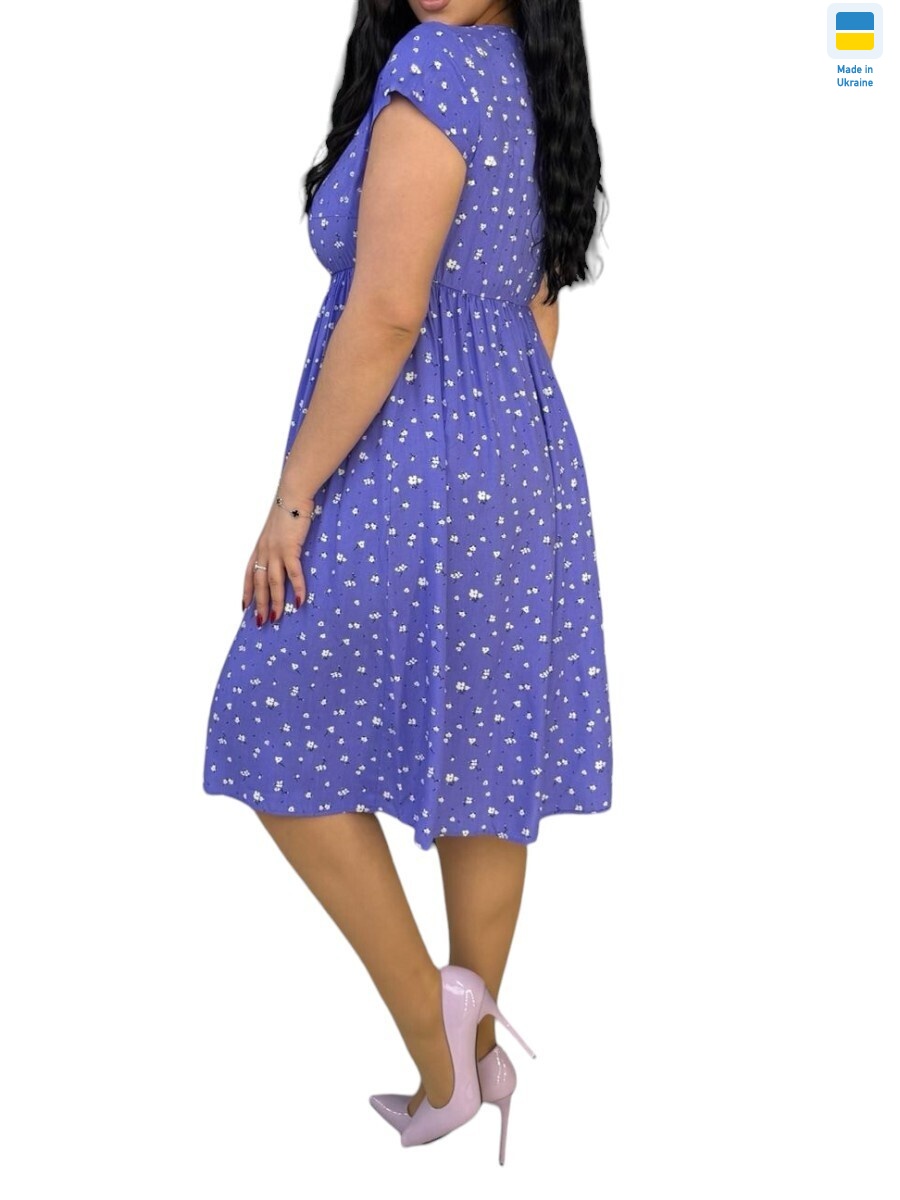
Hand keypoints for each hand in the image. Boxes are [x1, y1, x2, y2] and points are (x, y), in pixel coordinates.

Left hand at [242, 493, 317, 625]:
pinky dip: (297, 588)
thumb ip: (278, 544)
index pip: (249, 574)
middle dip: (259, 604)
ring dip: (275, 601)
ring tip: (276, 617)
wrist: (292, 495)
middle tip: (260, 622)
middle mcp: (264, 551)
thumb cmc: (288, 511)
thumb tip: (284, 555)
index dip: (247, 592)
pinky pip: (293, 573)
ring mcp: (275, 550)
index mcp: (260, 548)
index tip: (244, 607)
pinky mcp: (290, 548)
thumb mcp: (277, 530)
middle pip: (259, 583)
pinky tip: (300, 600)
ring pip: (274, 582)